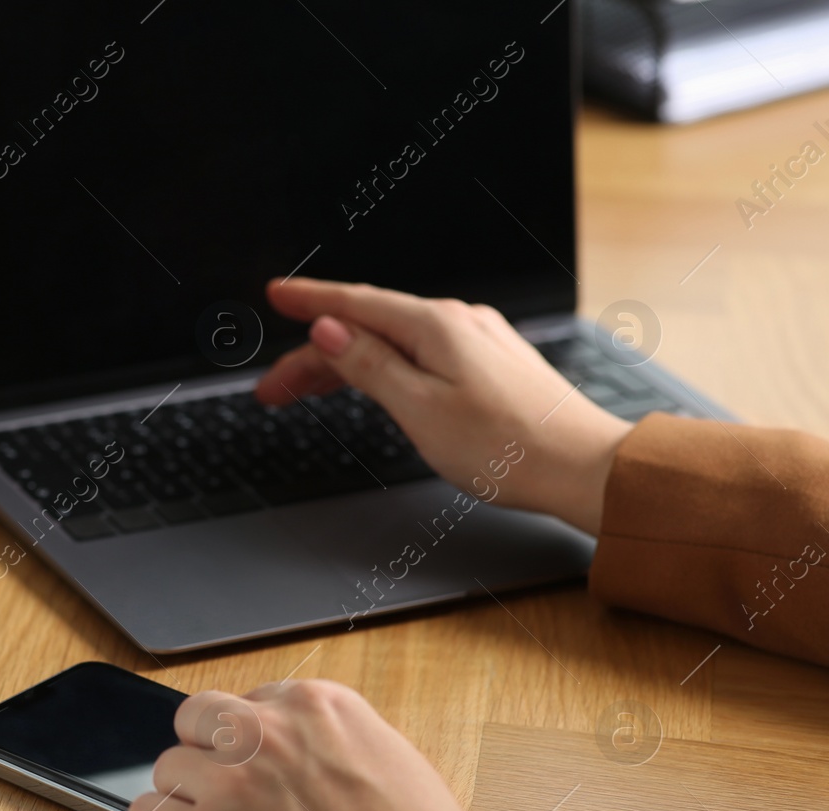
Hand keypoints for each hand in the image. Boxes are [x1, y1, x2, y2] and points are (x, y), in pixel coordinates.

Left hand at [130, 679, 470, 810]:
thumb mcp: (391, 761)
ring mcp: (230, 781)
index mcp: (316, 704)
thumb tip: (302, 758)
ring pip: (169, 767)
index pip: (251, 700)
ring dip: (190, 799)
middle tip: (234, 799)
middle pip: (198, 720)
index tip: (262, 770)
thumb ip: (332, 744)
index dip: (251, 741)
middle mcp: (266, 730)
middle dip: (211, 756)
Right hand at [253, 278, 633, 535]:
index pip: (355, 304)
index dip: (309, 301)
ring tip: (306, 395)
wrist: (584, 468)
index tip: (275, 294)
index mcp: (437, 327)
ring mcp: (477, 343)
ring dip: (345, 365)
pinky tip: (371, 384)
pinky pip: (419, 355)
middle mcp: (459, 323)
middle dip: (315, 354)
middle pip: (369, 328)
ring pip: (392, 343)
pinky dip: (382, 368)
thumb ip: (370, 365)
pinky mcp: (489, 366)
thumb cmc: (508, 448)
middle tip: (272, 387)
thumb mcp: (420, 409)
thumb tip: (330, 329)